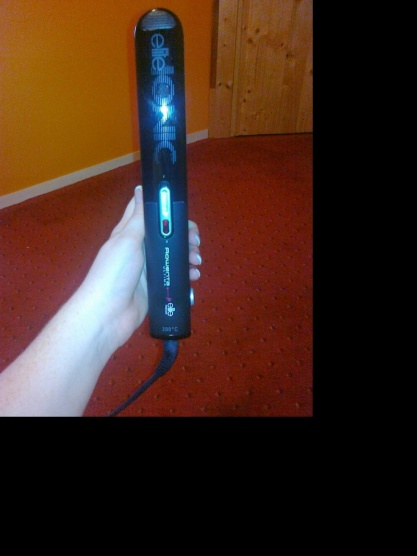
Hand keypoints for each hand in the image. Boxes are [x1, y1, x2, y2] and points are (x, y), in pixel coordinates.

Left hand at [77, 185, 201, 349]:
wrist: (108, 315)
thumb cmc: (114, 273)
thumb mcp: (126, 240)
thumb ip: (138, 218)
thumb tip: (140, 189)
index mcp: (129, 234)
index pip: (148, 213)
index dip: (165, 208)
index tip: (183, 210)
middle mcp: (139, 250)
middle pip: (166, 236)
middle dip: (184, 235)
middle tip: (195, 240)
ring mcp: (148, 270)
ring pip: (173, 256)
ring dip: (188, 255)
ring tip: (197, 260)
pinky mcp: (155, 287)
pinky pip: (175, 277)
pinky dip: (186, 275)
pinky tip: (193, 276)